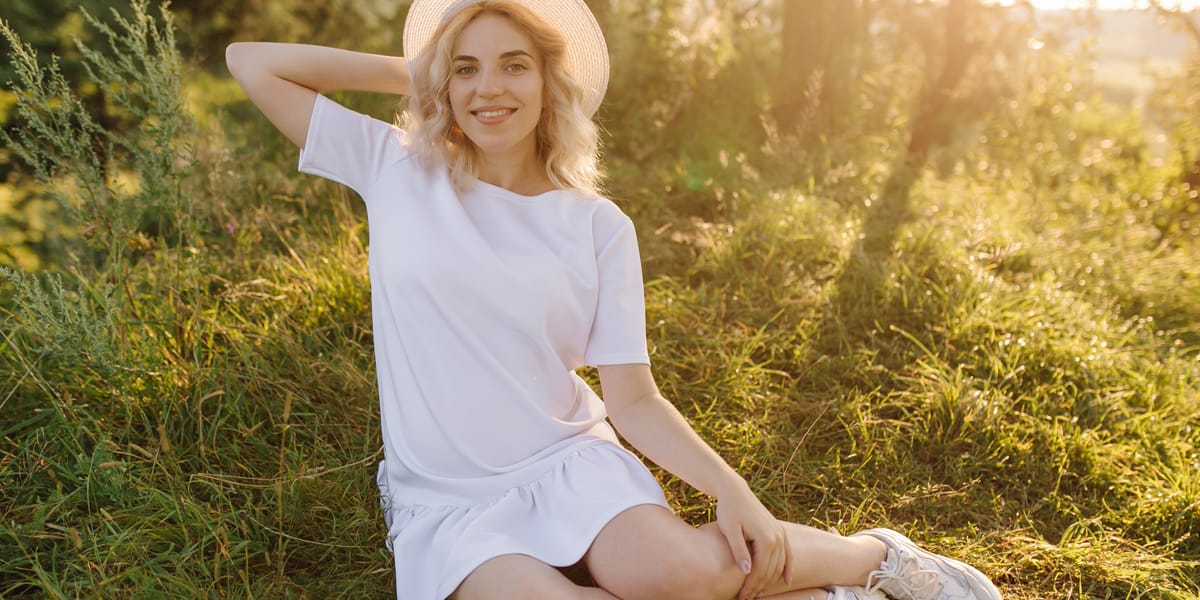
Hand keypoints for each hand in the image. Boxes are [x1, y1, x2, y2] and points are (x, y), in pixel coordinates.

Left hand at [715, 484, 791, 599]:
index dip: (751, 585)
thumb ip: (739, 550)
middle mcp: (777, 537)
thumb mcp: (730, 530)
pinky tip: (786, 581)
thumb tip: (747, 571)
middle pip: (771, 570)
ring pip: (780, 564)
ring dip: (771, 580)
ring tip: (758, 592)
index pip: (760, 570)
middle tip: (747, 598)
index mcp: (766, 538)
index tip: (742, 597)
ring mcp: (780, 534)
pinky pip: (788, 554)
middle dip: (759, 586)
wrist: (735, 491)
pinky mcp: (779, 531)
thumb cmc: (729, 510)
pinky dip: (788, 568)